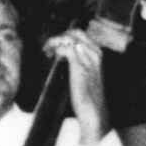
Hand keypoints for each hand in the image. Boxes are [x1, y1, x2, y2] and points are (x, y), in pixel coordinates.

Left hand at [44, 28, 108, 143]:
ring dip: (54, 42)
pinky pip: (65, 48)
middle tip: (48, 47)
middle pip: (75, 32)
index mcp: (99, 54)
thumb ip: (80, 64)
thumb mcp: (87, 76)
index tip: (55, 45)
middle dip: (59, 37)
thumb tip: (65, 55)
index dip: (65, 37)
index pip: (81, 35)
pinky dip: (55, 48)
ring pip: (68, 38)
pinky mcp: (79, 65)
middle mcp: (95, 53)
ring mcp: (88, 58)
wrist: (94, 113)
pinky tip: (50, 55)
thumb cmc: (90, 98)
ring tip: (46, 51)